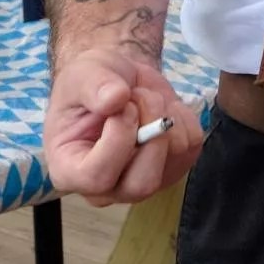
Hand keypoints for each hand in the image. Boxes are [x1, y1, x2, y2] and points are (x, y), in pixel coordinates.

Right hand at [42, 49, 201, 207]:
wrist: (117, 81)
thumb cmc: (90, 83)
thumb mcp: (81, 75)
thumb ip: (93, 86)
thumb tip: (115, 98)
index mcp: (70, 171)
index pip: (97, 177)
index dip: (117, 139)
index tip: (123, 106)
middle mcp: (106, 188)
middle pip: (142, 184)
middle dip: (150, 132)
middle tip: (140, 97)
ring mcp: (143, 181)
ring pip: (173, 159)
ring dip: (164, 115)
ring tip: (144, 97)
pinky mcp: (174, 168)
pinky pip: (192, 145)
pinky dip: (182, 116)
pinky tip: (161, 107)